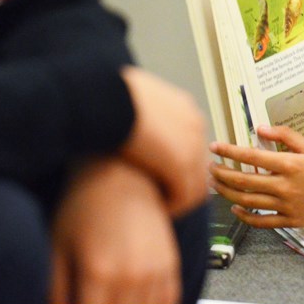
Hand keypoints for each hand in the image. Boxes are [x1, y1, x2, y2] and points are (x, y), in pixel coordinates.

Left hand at [49, 158, 181, 303]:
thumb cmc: (85, 205)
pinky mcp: (170, 262)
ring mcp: (155, 269)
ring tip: (115, 303)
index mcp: (99, 272)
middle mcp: (131, 274)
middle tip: (95, 302)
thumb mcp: (59, 247)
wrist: (122, 172)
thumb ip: (57, 292)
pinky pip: (169, 301)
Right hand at [119, 66, 207, 215]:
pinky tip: (155, 207)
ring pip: (196, 183)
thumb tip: (127, 111)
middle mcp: (195, 126)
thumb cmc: (106, 96)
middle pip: (199, 163)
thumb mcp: (131, 97)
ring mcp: (192, 146)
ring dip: (179, 197)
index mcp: (184, 108)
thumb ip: (141, 110)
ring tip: (158, 205)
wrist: (104, 98)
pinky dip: (172, 205)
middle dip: (181, 181)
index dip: (176, 161)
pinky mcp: (181, 165)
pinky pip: (184, 196)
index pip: (191, 141)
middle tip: (162, 194)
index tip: (157, 173)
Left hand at [209, 125, 303, 227]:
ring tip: (215, 185)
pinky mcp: (289, 220)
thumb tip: (261, 128)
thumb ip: (285, 136)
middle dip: (222, 174)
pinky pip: (262, 221)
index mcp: (288, 165)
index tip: (215, 147)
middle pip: (243, 181)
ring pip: (248, 201)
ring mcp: (285, 205)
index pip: (251, 156)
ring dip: (227, 193)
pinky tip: (236, 208)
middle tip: (210, 167)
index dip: (229, 151)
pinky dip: (245, 216)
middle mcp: (283, 186)